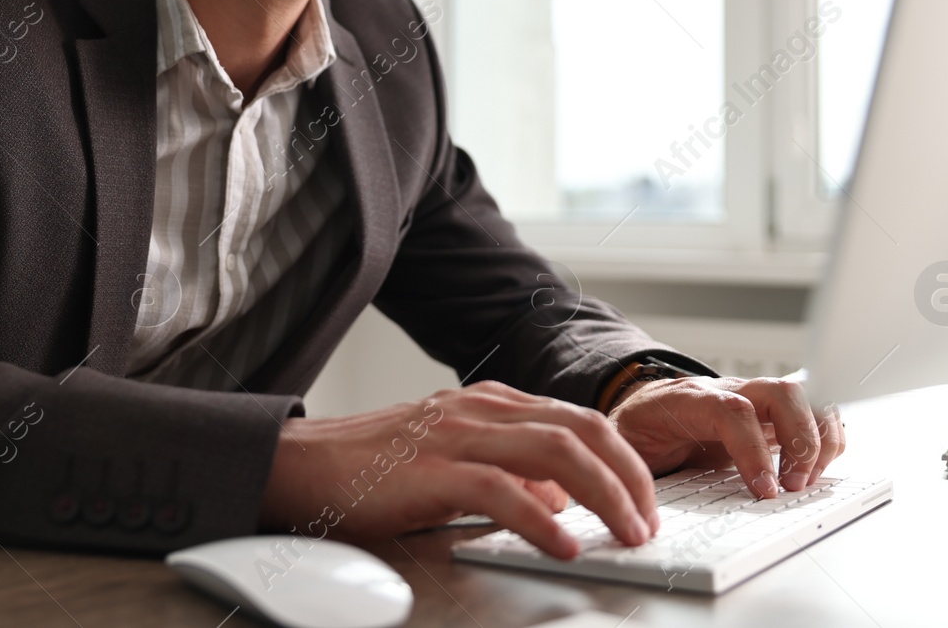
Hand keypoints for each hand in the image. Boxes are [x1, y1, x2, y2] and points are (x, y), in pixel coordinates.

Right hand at [258, 381, 658, 559]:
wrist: (297, 465)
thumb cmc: (369, 470)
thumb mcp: (450, 460)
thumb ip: (507, 470)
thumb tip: (561, 499)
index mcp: (486, 402)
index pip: (576, 416)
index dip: (622, 456)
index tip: (646, 496)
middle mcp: (478, 408)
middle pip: (580, 427)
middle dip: (629, 473)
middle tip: (650, 519)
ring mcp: (455, 434)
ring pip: (555, 451)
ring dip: (604, 494)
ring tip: (628, 534)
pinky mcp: (429, 470)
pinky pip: (501, 491)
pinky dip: (541, 520)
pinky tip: (564, 545)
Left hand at [609, 375, 844, 498]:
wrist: (640, 408)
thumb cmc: (637, 431)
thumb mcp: (626, 450)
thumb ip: (640, 472)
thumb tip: (649, 510)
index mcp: (686, 399)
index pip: (731, 410)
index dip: (754, 450)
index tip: (764, 491)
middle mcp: (725, 390)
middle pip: (780, 392)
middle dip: (799, 441)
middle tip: (792, 487)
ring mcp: (751, 397)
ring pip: (802, 396)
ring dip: (817, 439)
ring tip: (806, 481)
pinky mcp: (769, 414)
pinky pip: (811, 410)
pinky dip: (825, 437)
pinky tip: (814, 469)